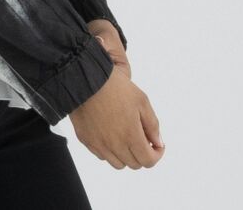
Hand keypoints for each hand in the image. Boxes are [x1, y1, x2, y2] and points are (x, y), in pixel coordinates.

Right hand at [68, 26, 164, 169]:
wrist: (85, 78)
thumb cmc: (114, 86)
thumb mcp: (141, 100)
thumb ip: (153, 125)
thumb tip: (158, 143)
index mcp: (130, 136)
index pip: (148, 161)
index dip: (156, 154)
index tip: (156, 145)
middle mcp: (114, 145)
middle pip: (134, 164)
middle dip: (142, 153)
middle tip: (141, 137)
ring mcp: (99, 145)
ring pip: (118, 163)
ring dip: (125, 154)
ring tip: (125, 136)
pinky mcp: (86, 140)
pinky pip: (102, 155)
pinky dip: (109, 150)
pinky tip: (110, 134)